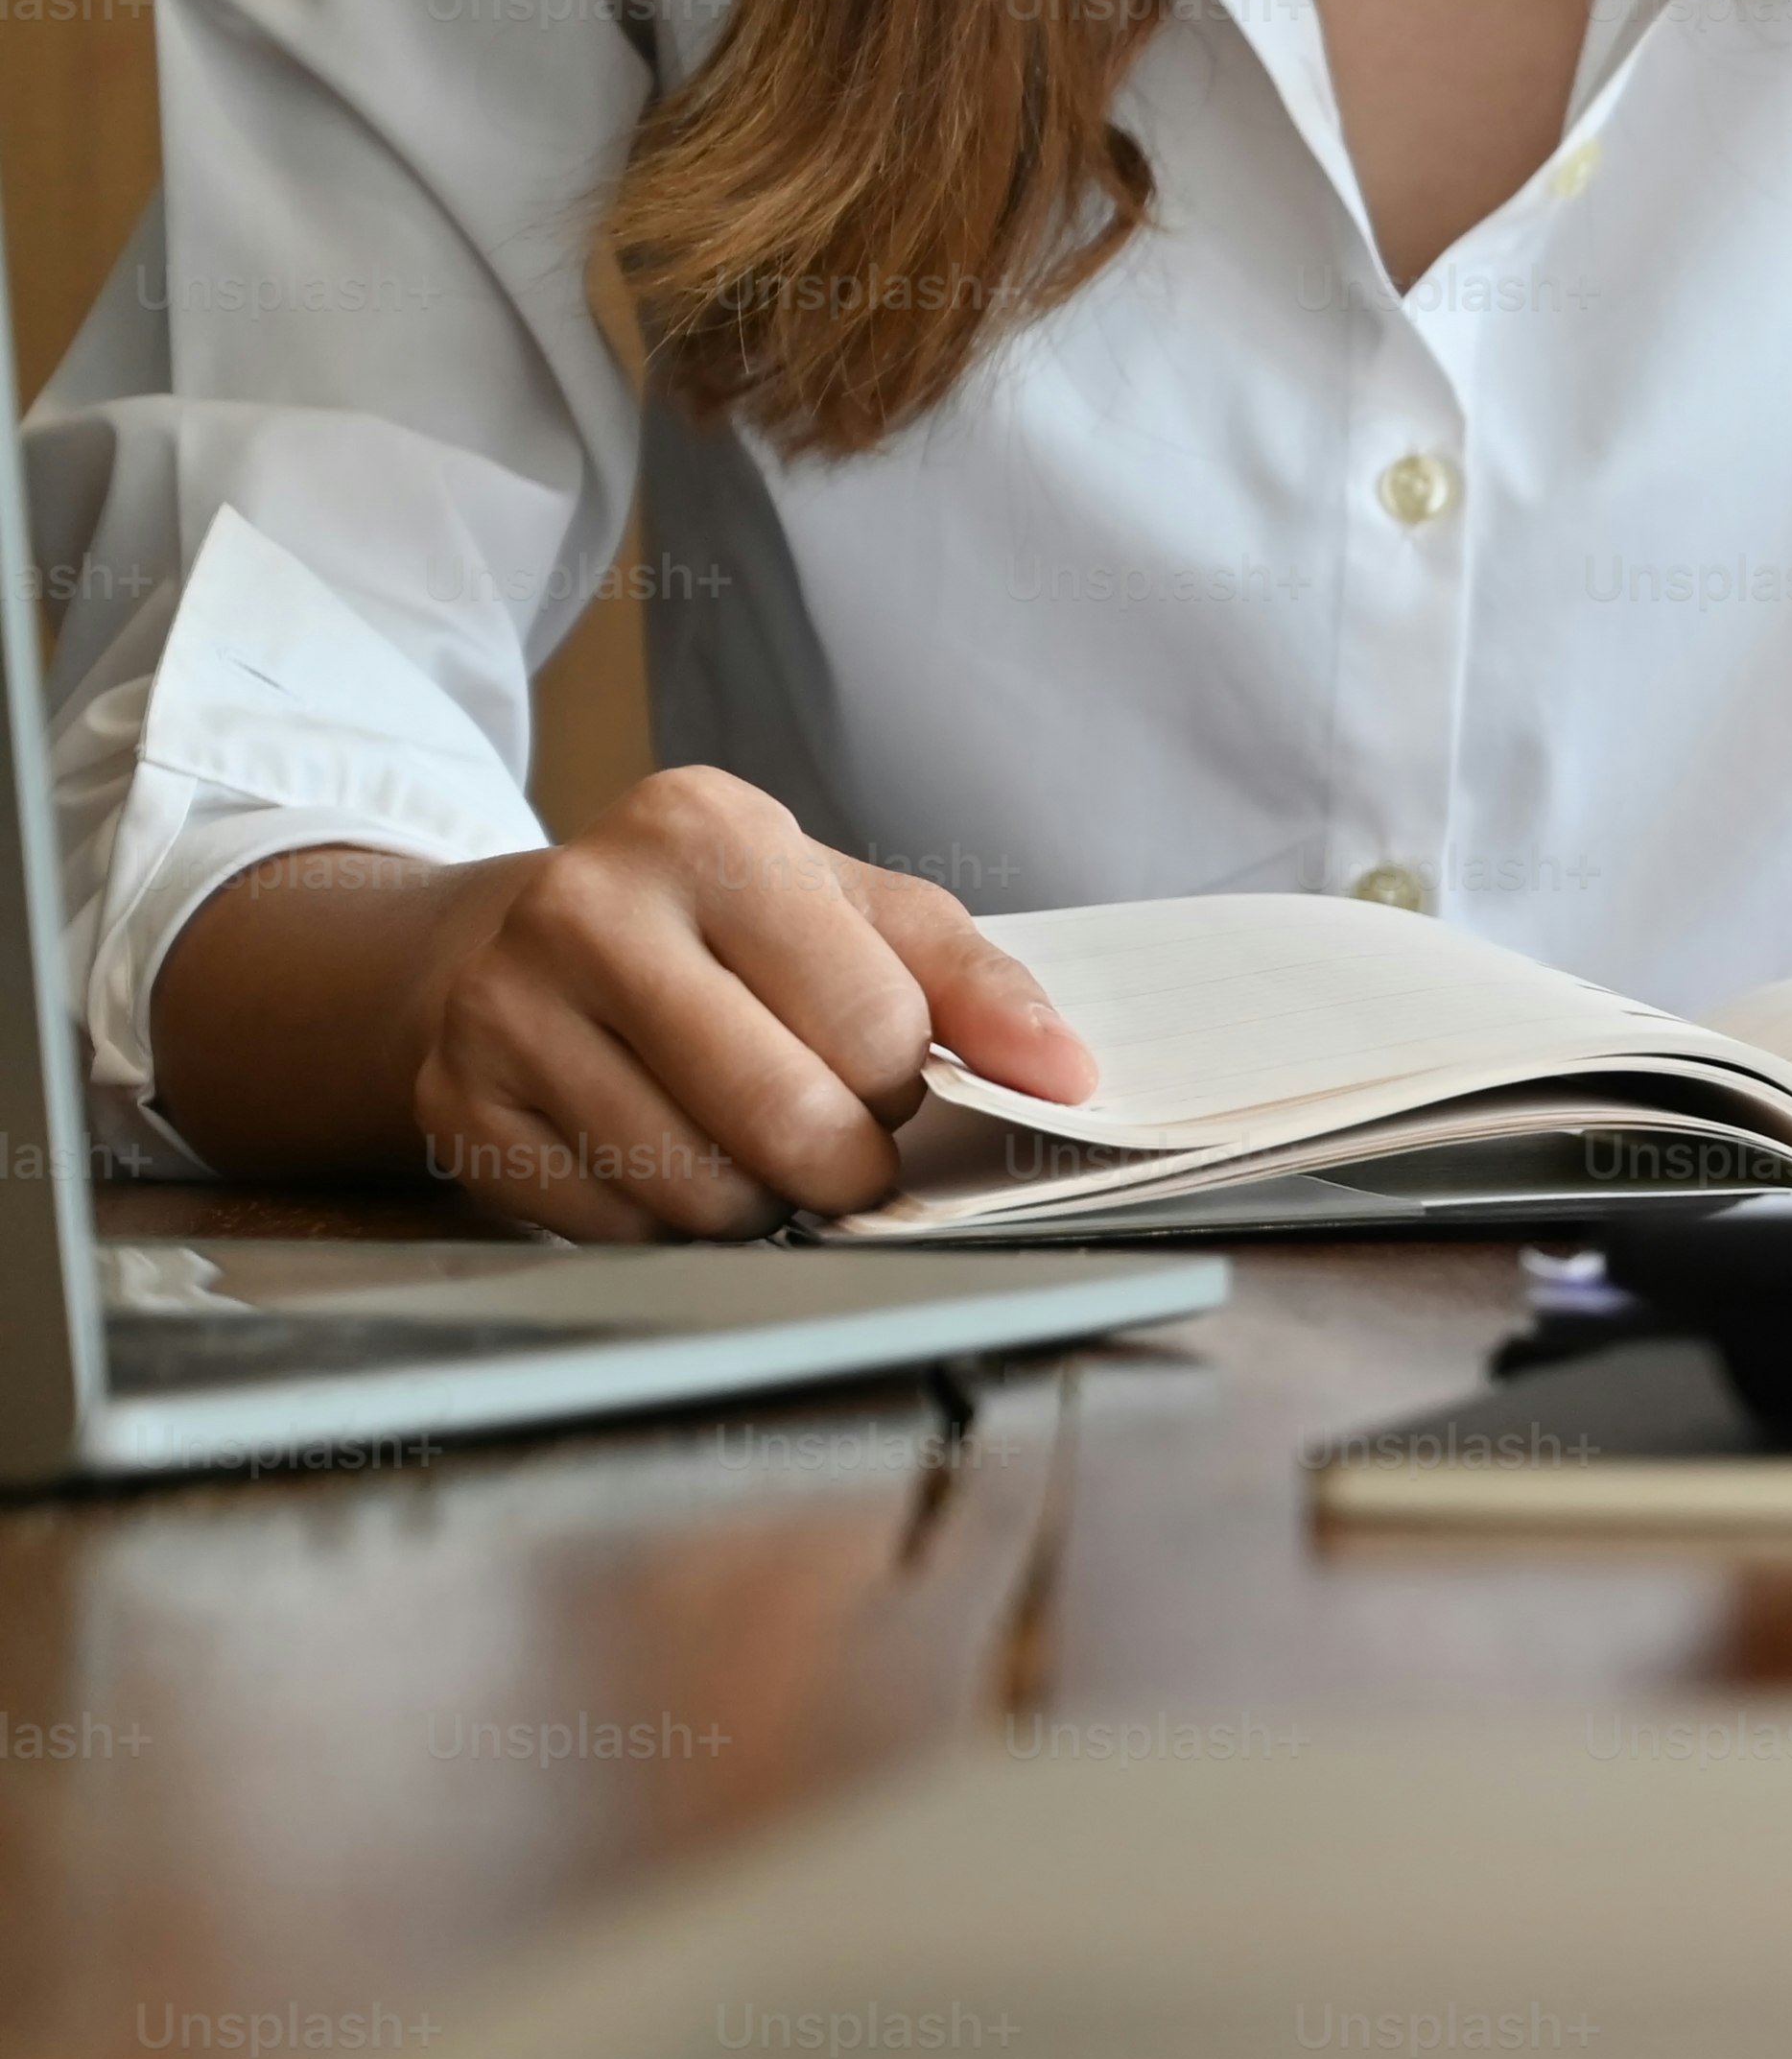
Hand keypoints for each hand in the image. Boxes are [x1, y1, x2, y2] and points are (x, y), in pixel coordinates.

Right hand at [161, 769, 1098, 1237]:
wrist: (514, 940)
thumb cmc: (724, 931)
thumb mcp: (859, 915)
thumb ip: (977, 985)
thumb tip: (1067, 1076)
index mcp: (707, 833)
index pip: (876, 1023)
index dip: (904, 1079)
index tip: (885, 1068)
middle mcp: (586, 906)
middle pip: (790, 1118)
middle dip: (847, 1162)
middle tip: (838, 1138)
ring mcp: (504, 1009)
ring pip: (702, 1191)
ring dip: (761, 1201)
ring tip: (748, 1142)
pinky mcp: (458, 1106)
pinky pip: (617, 1226)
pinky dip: (671, 1223)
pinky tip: (667, 1156)